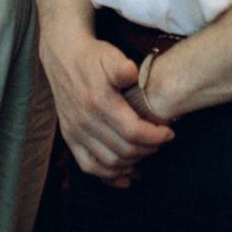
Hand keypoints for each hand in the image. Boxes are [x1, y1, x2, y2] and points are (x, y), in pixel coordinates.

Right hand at [39, 28, 173, 186]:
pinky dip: (108, 176)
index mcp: (98, 101)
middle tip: (160, 142)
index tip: (169, 133)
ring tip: (146, 154)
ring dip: (132, 164)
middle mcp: (85, 120)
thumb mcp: (109, 54)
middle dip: (148, 149)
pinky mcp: (69, 136)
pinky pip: (88, 166)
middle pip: (123, 150)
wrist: (63, 55)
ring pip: (108, 162)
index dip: (155, 137)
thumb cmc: (92, 56)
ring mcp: (75, 131)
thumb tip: (132, 73)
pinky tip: (125, 177)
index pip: (132, 131)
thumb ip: (122, 66)